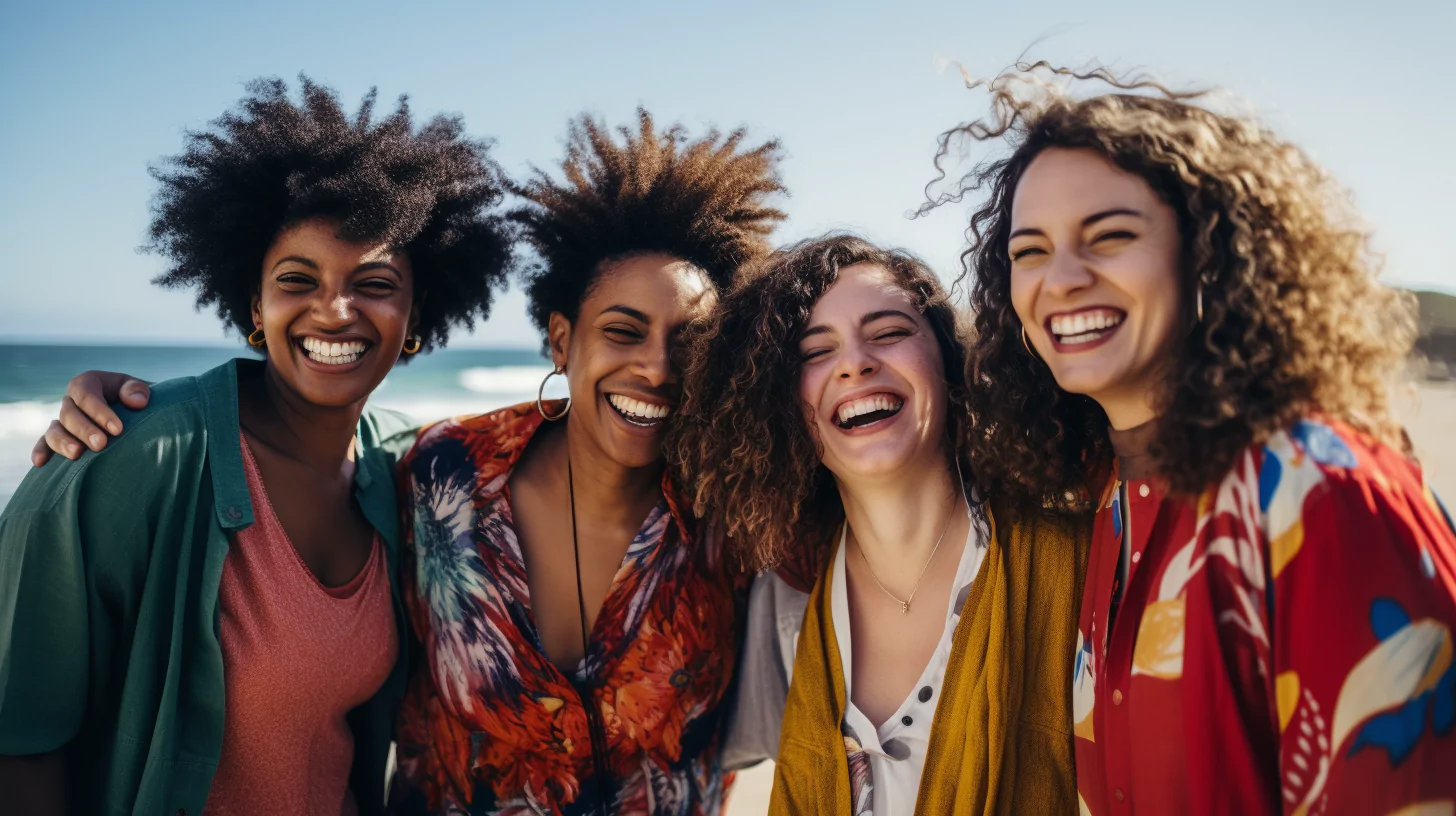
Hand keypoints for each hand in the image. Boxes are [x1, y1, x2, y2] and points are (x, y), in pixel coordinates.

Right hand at [31, 371, 150, 465]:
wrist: (134, 414)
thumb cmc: (136, 400)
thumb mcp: (139, 389)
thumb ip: (137, 389)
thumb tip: (137, 401)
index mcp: (88, 383)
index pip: (87, 394)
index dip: (99, 412)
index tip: (118, 429)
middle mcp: (71, 400)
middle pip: (70, 414)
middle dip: (84, 430)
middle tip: (101, 445)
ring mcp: (63, 420)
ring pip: (54, 429)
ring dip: (62, 442)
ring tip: (76, 454)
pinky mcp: (59, 437)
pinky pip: (45, 443)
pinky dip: (41, 451)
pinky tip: (41, 462)